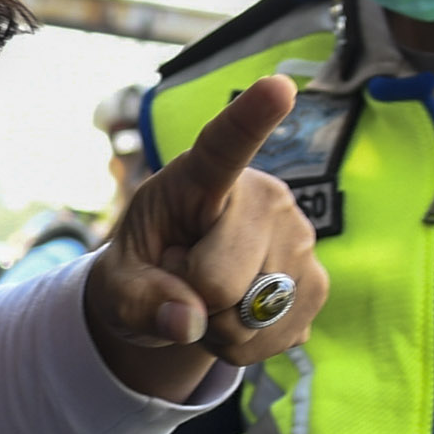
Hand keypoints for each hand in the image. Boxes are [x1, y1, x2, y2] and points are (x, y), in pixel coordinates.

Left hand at [86, 76, 327, 397]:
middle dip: (193, 301)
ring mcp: (300, 239)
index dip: (252, 117)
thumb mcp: (116, 287)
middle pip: (222, 280)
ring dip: (220, 328)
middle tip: (183, 279)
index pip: (225, 146)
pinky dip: (245, 345)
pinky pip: (276, 337)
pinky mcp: (317, 282)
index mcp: (202, 177)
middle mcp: (265, 197)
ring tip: (209, 297)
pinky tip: (235, 318)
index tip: (278, 88)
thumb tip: (188, 323)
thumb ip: (140, 302)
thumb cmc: (142, 270)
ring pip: (253, 317)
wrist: (175, 296)